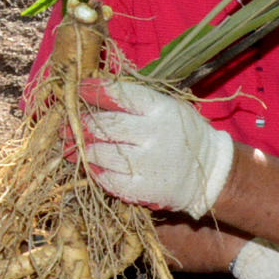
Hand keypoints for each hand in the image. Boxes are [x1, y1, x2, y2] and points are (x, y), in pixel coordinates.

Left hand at [77, 79, 233, 218]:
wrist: (209, 173)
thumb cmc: (181, 134)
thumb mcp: (167, 108)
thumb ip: (135, 101)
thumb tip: (94, 91)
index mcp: (162, 109)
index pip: (121, 95)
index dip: (94, 91)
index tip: (77, 89)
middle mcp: (155, 134)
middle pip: (107, 125)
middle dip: (82, 123)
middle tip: (68, 124)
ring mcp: (149, 163)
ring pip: (102, 153)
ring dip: (82, 149)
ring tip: (69, 146)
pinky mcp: (144, 189)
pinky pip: (109, 180)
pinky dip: (95, 172)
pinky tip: (90, 166)